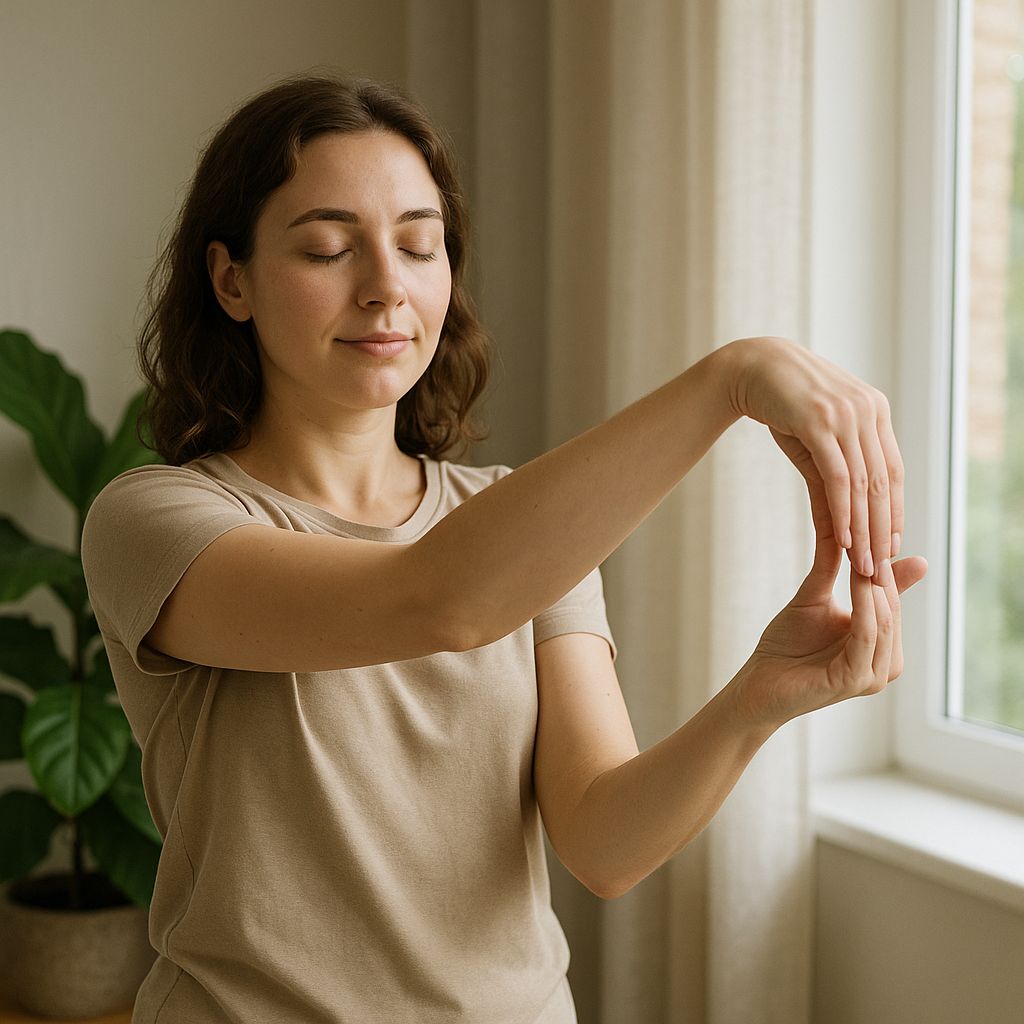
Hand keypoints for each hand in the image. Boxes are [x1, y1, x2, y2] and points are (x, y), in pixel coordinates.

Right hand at [727, 337, 903, 582]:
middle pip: (883, 483)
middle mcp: (868, 411)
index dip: (894, 511)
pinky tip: (843, 538)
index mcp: (875, 411)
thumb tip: (842, 510)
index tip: (892, 545)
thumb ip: (834, 465)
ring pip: (864, 485)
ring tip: (863, 563)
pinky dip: (843, 511)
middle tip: (881, 568)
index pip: (893, 471)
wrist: (750, 367)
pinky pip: (839, 477)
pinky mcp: (820, 422)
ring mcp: (846, 415)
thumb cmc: (781, 401)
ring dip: (865, 530)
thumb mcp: (815, 432)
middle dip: (882, 531)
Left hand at [730, 527, 927, 729]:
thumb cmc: (787, 643)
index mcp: (881, 644)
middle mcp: (885, 662)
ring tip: (863, 554)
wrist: (758, 681)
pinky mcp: (856, 681)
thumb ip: (844, 571)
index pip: (890, 598)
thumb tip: (864, 532)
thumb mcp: (818, 598)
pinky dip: (864, 608)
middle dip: (881, 572)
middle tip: (871, 534)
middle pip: (891, 608)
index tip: (875, 525)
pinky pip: (867, 638)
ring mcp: (873, 675)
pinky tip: (858, 581)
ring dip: (873, 587)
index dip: (883, 563)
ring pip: (884, 621)